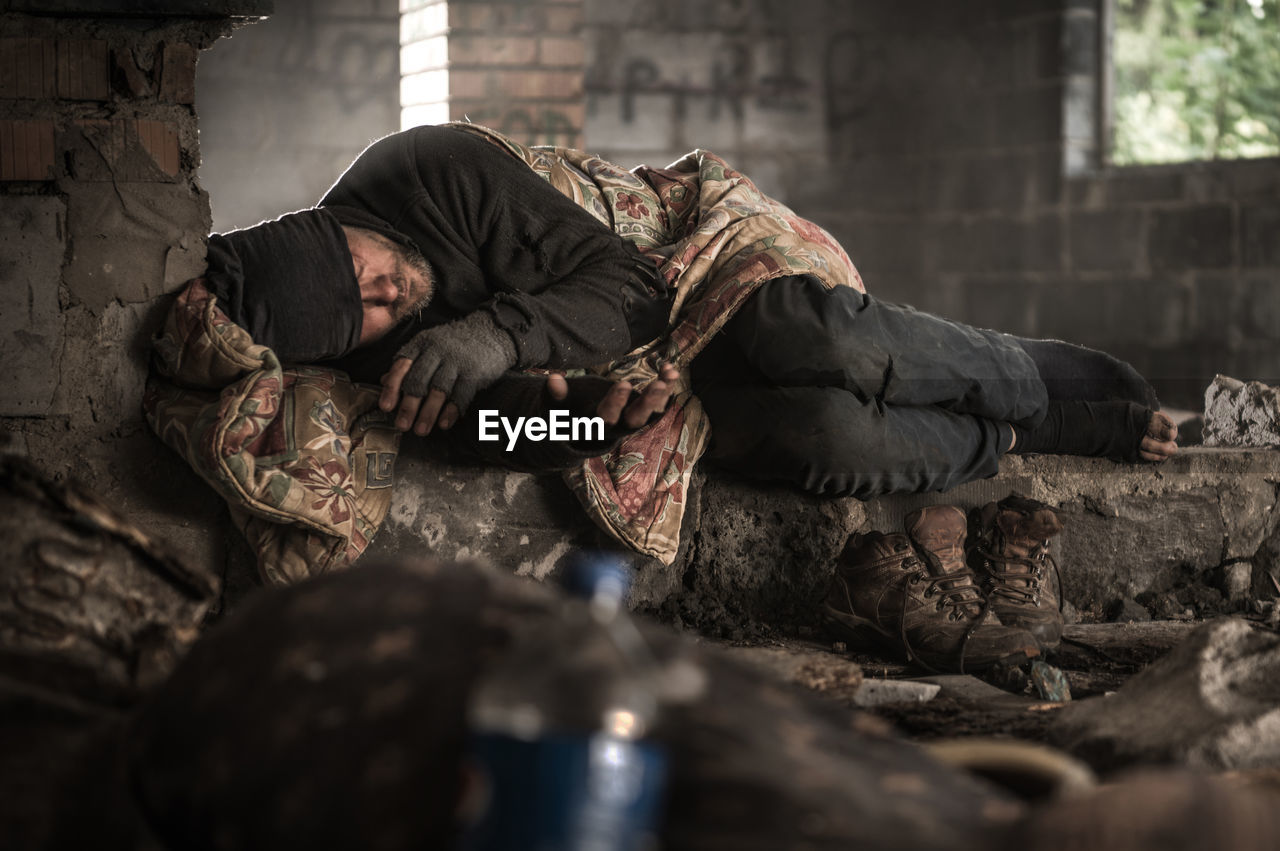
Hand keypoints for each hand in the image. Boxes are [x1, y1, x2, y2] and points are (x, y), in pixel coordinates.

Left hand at [380, 312, 517, 435]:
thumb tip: (383, 380)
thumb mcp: (428, 345)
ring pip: (438, 390)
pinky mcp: (474, 372)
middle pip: (419, 381)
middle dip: (409, 405)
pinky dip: (451, 410)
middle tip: (402, 425)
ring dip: (428, 413)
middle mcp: (437, 351)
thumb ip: (408, 363)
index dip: (392, 387)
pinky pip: (461, 394)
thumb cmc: (455, 342)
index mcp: (422, 344)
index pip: (402, 366)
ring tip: (421, 430)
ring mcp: (457, 362)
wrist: (491, 331)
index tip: (385, 406)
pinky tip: (444, 424)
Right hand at [545, 363, 678, 430]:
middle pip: (635, 421)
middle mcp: (616, 427)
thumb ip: (556, 396)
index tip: (624, 384)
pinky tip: (670, 369)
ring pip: (651, 414)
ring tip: (671, 374)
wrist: (580, 425)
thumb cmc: (566, 413)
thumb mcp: (557, 407)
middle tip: (658, 385)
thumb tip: (553, 378)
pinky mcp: (641, 413)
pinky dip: (666, 386)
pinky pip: (658, 403)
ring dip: (662, 395)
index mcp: (594, 427)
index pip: (606, 418)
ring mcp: (630, 421)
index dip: (616, 403)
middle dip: (647, 404)